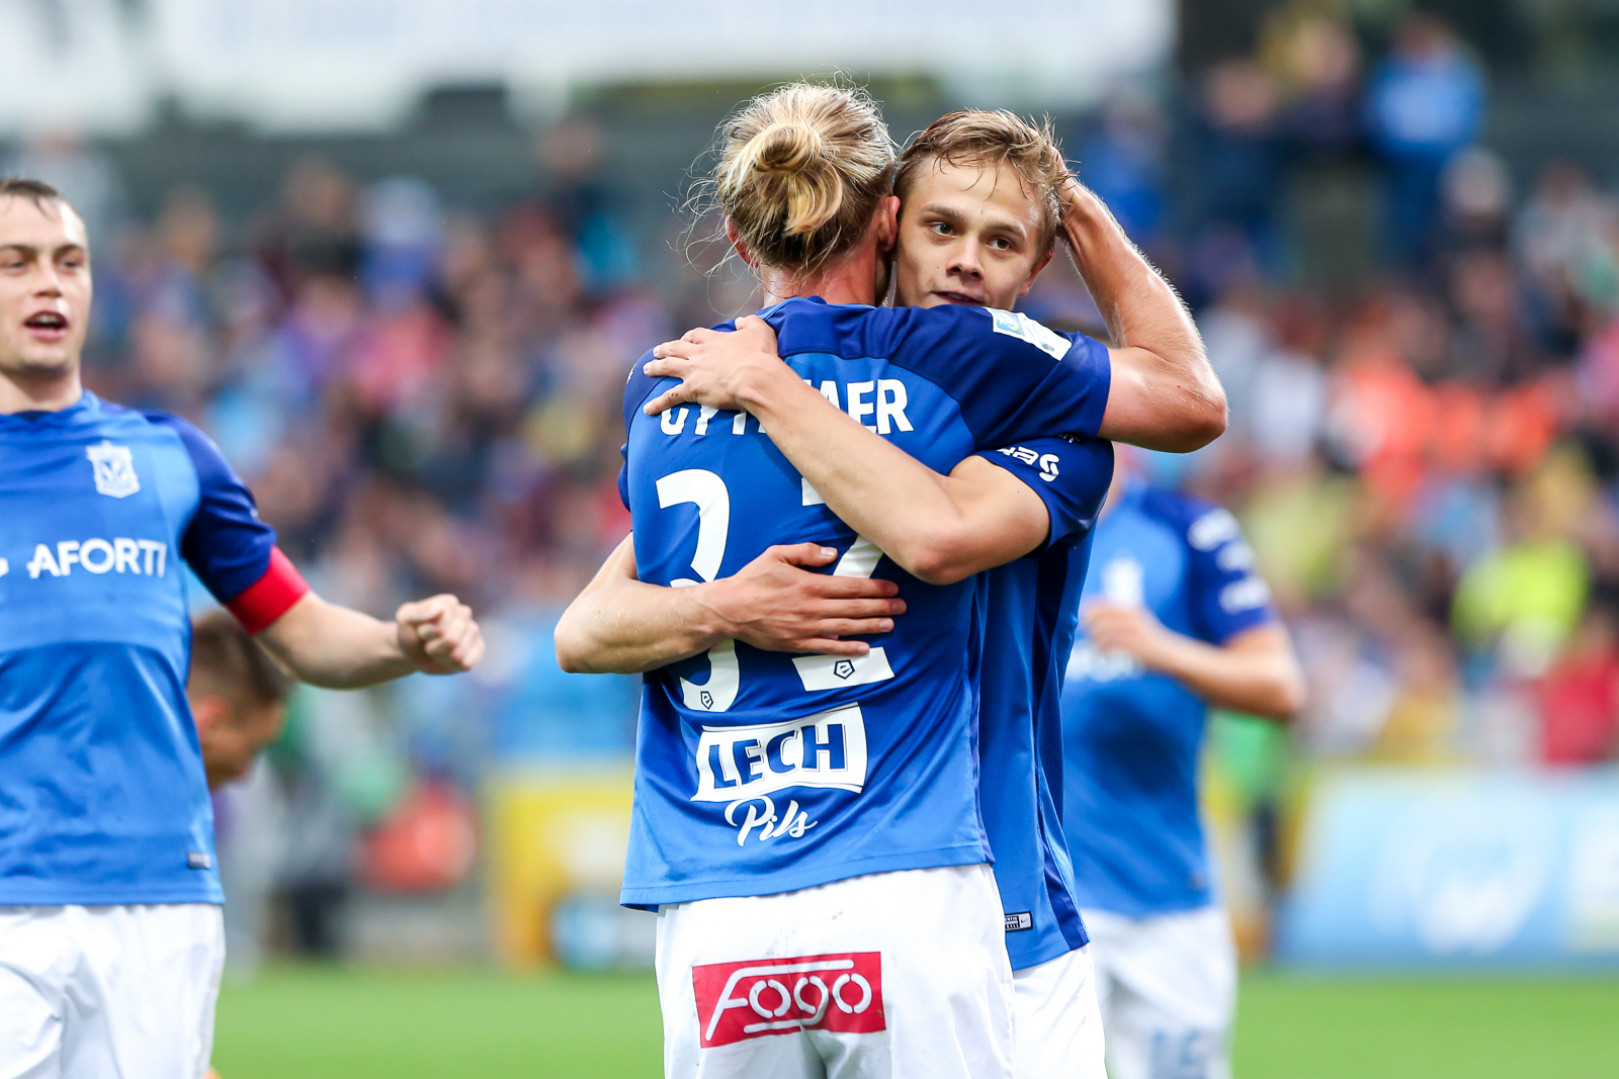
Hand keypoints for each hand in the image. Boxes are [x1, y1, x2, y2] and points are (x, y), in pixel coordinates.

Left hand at [397, 594, 484, 673]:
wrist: (413, 650)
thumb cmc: (410, 632)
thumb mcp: (405, 619)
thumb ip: (419, 612)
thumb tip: (441, 609)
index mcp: (449, 603)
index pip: (443, 622)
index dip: (427, 632)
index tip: (420, 630)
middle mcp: (465, 614)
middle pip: (452, 640)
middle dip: (434, 647)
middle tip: (427, 642)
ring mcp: (473, 631)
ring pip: (458, 654)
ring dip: (440, 657)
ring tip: (435, 650)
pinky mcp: (478, 649)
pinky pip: (466, 664)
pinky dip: (451, 665)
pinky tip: (446, 658)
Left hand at [643, 315, 786, 415]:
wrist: (755, 377)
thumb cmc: (760, 356)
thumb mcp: (760, 331)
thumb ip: (750, 322)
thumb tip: (741, 321)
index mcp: (714, 340)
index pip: (696, 335)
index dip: (689, 337)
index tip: (685, 339)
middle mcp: (700, 353)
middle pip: (676, 348)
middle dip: (665, 349)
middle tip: (657, 351)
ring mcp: (693, 371)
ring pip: (668, 367)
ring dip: (656, 368)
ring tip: (647, 369)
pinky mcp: (692, 389)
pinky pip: (670, 396)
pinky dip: (658, 403)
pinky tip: (648, 409)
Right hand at [700, 543, 905, 656]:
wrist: (729, 609)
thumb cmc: (752, 579)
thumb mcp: (776, 555)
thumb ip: (806, 552)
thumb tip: (831, 553)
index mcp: (811, 585)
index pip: (851, 587)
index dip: (874, 588)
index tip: (892, 588)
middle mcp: (813, 608)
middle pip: (854, 608)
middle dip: (881, 607)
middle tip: (902, 606)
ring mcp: (806, 628)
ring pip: (846, 628)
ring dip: (871, 627)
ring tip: (891, 624)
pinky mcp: (798, 644)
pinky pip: (827, 648)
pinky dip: (847, 649)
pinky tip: (864, 649)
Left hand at [1082, 601, 1170, 669]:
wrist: (1169, 654)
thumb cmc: (1150, 639)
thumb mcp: (1138, 620)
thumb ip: (1119, 616)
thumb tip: (1092, 616)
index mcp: (1130, 610)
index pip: (1101, 605)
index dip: (1088, 611)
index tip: (1085, 620)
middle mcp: (1130, 618)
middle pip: (1097, 619)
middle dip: (1090, 629)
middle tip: (1090, 637)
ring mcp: (1130, 632)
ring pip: (1100, 634)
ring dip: (1094, 642)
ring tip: (1096, 649)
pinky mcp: (1130, 646)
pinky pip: (1107, 647)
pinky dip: (1101, 652)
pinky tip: (1102, 657)